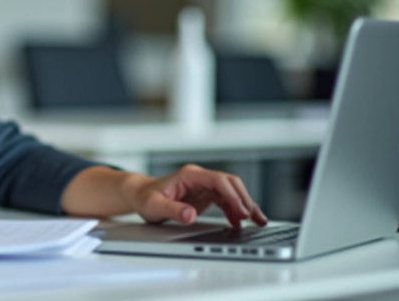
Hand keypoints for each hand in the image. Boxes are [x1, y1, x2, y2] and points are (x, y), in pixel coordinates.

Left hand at [126, 164, 268, 227]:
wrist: (140, 195)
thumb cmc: (145, 198)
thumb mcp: (154, 206)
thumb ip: (172, 210)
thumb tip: (190, 215)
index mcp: (189, 175)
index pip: (218, 180)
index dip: (232, 194)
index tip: (241, 210)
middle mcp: (199, 178)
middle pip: (229, 183)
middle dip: (244, 199)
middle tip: (253, 218)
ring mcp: (204, 185)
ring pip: (231, 191)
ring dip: (245, 205)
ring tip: (258, 221)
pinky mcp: (205, 194)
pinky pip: (225, 200)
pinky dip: (235, 210)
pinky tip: (240, 223)